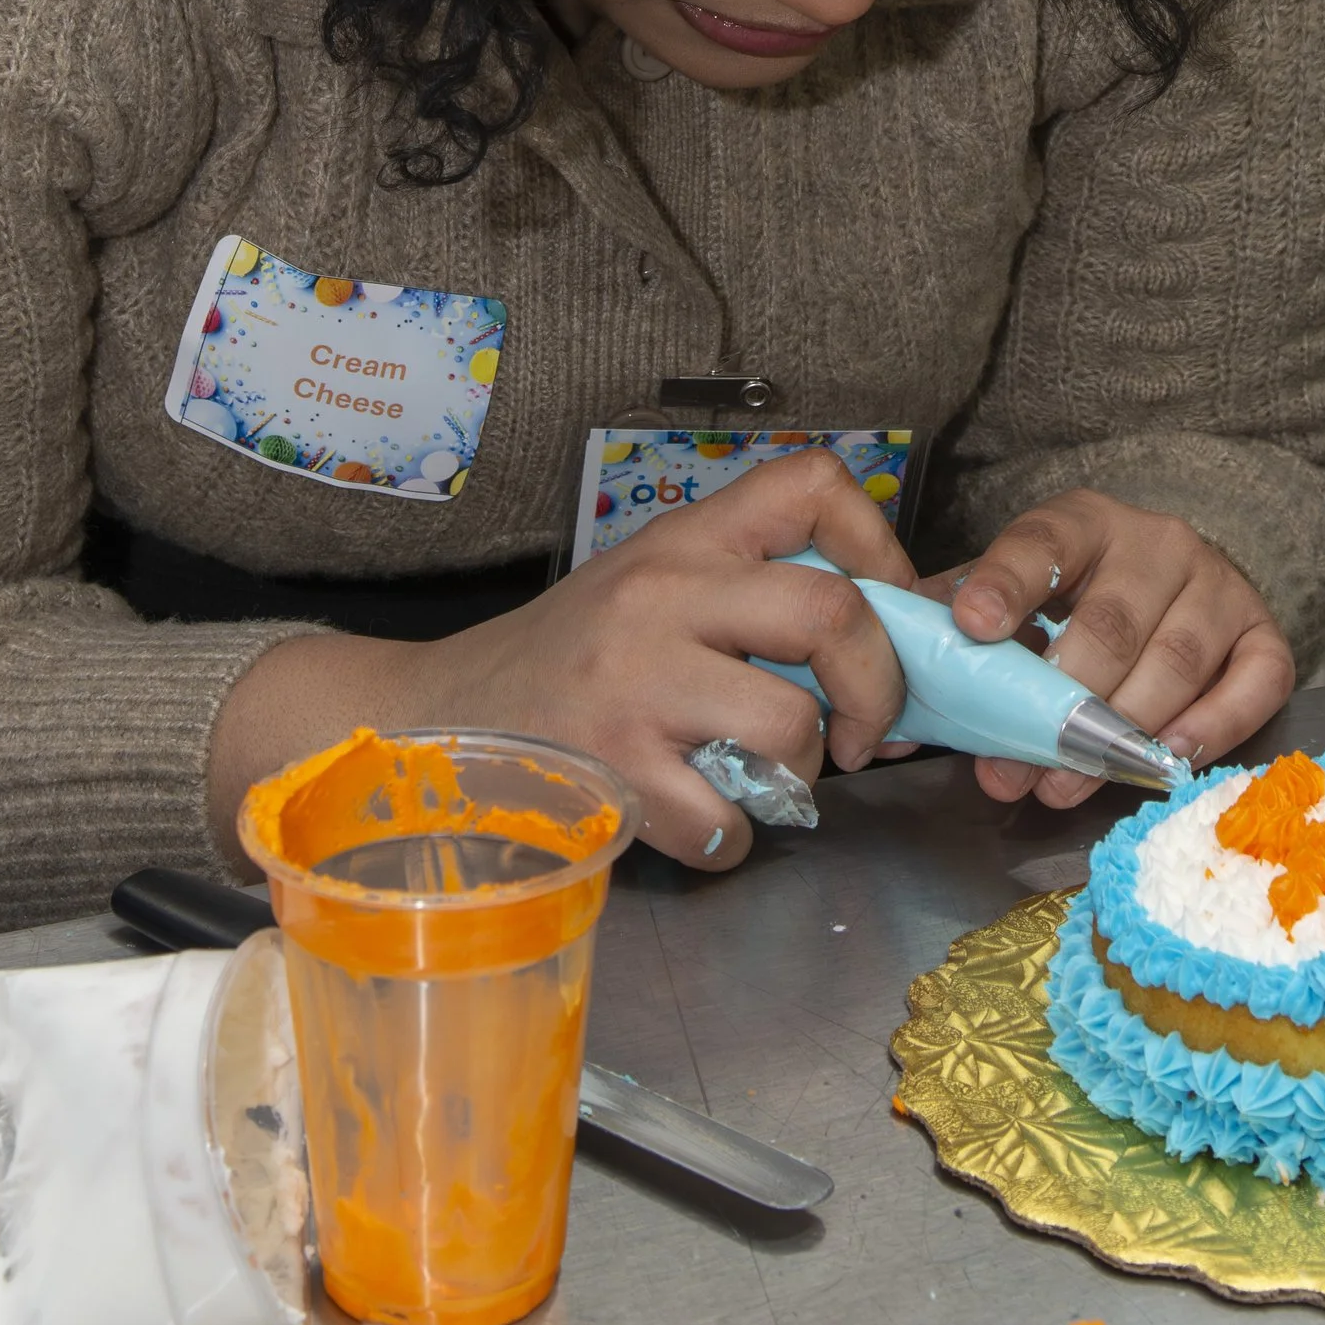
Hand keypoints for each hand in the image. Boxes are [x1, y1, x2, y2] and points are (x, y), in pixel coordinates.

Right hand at [206, 450, 913, 873]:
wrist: (435, 723)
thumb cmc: (567, 663)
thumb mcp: (651, 592)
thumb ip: (748, 596)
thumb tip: (889, 641)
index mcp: (682, 540)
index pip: (813, 483)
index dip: (880, 547)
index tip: (889, 611)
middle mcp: (661, 596)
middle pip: (832, 611)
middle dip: (881, 685)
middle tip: (868, 732)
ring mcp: (634, 684)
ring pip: (792, 728)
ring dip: (800, 777)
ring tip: (756, 778)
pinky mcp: (611, 773)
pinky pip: (728, 822)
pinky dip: (731, 840)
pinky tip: (697, 823)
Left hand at [929, 491, 1293, 807]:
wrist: (1177, 580)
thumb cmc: (1078, 600)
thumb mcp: (1017, 593)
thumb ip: (957, 632)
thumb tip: (890, 701)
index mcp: (1084, 521)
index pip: (1041, 543)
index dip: (1005, 584)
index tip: (971, 625)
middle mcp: (1159, 542)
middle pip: (1111, 622)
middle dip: (1057, 704)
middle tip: (1012, 765)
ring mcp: (1220, 586)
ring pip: (1177, 660)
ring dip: (1120, 733)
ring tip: (1065, 782)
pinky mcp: (1265, 636)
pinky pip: (1253, 686)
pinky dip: (1210, 728)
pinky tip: (1164, 759)